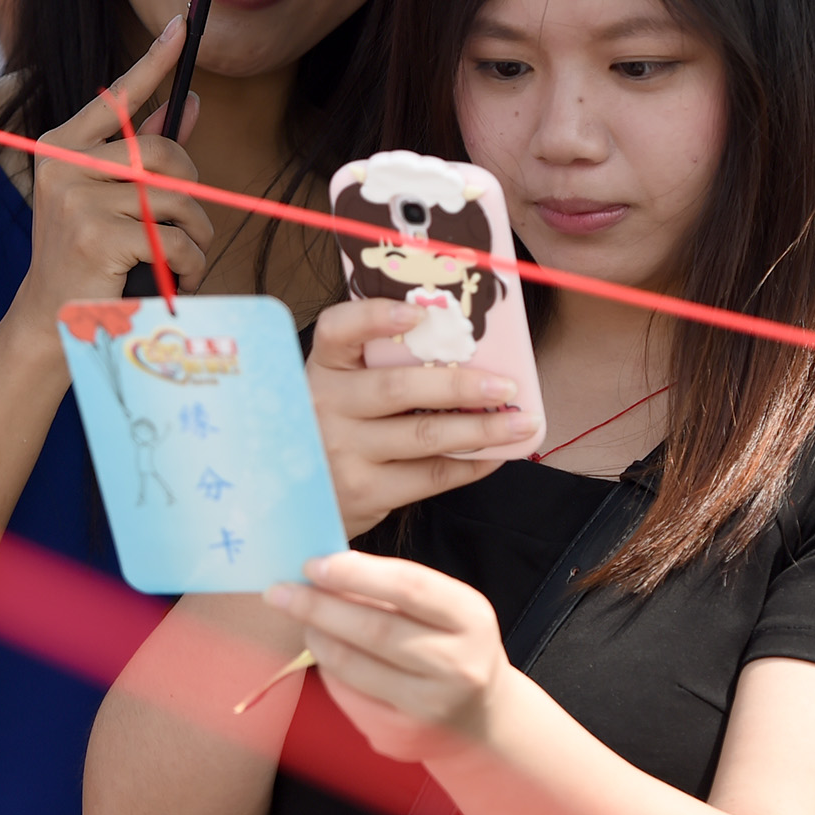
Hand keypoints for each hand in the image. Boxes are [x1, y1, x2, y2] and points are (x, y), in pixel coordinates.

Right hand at [6, 18, 213, 335]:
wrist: (51, 321)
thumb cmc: (86, 256)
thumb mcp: (111, 198)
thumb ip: (146, 151)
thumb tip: (189, 103)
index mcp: (62, 147)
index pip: (118, 98)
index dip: (154, 61)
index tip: (181, 26)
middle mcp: (64, 165)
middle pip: (163, 153)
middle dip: (191, 192)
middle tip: (190, 227)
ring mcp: (77, 199)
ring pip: (176, 199)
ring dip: (196, 236)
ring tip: (181, 260)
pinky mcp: (97, 236)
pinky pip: (175, 238)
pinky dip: (190, 263)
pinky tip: (175, 279)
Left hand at [266, 552, 507, 764]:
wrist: (480, 719)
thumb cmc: (451, 646)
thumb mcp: (444, 609)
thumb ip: (394, 589)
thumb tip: (326, 571)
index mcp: (471, 619)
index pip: (408, 587)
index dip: (356, 574)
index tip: (313, 565)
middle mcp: (457, 666)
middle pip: (375, 630)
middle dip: (319, 607)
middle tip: (281, 591)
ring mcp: (428, 708)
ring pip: (354, 667)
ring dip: (317, 637)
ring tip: (300, 618)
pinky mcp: (399, 736)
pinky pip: (348, 696)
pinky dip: (328, 669)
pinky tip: (323, 652)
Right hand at [308, 298, 541, 536]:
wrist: (294, 502)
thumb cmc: (330, 431)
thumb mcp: (335, 390)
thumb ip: (373, 365)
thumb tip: (459, 345)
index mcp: (321, 368)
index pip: (337, 330)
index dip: (376, 317)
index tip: (421, 312)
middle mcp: (324, 407)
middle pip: (398, 387)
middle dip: (460, 385)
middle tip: (505, 385)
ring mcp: (343, 452)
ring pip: (424, 434)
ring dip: (482, 428)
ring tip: (520, 422)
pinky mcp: (365, 492)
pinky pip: (431, 476)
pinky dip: (470, 464)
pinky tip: (495, 454)